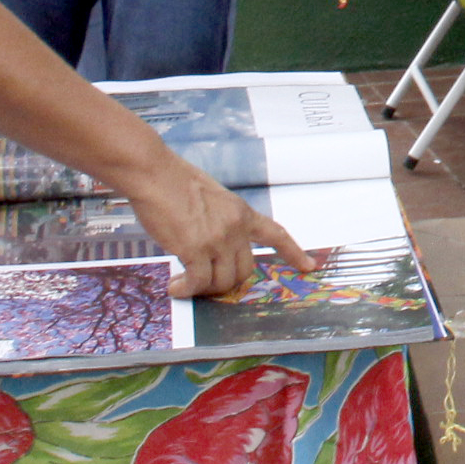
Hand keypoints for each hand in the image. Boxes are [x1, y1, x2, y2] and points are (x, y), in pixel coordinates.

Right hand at [128, 162, 328, 297]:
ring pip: (222, 281)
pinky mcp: (196, 250)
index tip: (309, 266)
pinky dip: (185, 289)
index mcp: (242, 212)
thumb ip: (221, 221)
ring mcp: (218, 239)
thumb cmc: (175, 181)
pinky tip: (175, 287)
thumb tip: (214, 246)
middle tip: (203, 283)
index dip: (294, 252)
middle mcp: (235, 227)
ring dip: (202, 289)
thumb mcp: (213, 198)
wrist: (156, 174)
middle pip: (245, 270)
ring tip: (183, 285)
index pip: (276, 234)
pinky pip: (197, 282)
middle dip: (225, 282)